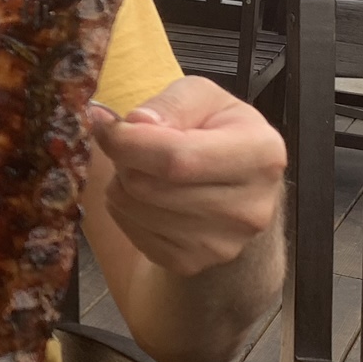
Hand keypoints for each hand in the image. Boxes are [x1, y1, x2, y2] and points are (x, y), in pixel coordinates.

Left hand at [88, 77, 284, 275]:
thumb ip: (172, 103)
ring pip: (133, 208)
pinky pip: (132, 231)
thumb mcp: (203, 98)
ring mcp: (221, 244)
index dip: (128, 141)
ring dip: (122, 182)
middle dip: (123, 159)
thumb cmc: (216, 132)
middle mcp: (249, 207)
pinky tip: (148, 194)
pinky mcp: (192, 263)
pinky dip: (126, 208)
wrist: (235, 187)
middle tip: (130, 144)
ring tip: (144, 168)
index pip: (177, 158)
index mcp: (260, 155)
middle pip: (148, 186)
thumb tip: (136, 122)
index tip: (102, 123)